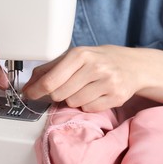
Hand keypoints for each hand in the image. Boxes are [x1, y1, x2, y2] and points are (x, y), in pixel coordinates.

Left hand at [23, 45, 144, 111]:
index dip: (35, 91)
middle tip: (66, 87)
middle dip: (57, 93)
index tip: (28, 94)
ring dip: (73, 99)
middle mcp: (95, 67)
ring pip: (73, 103)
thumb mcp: (75, 56)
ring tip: (84, 88)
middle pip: (59, 94)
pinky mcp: (116, 97)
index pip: (50, 80)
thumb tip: (28, 85)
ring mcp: (107, 83)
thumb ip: (50, 69)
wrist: (134, 65)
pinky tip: (95, 93)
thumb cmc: (100, 60)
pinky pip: (89, 109)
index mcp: (80, 54)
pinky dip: (87, 104)